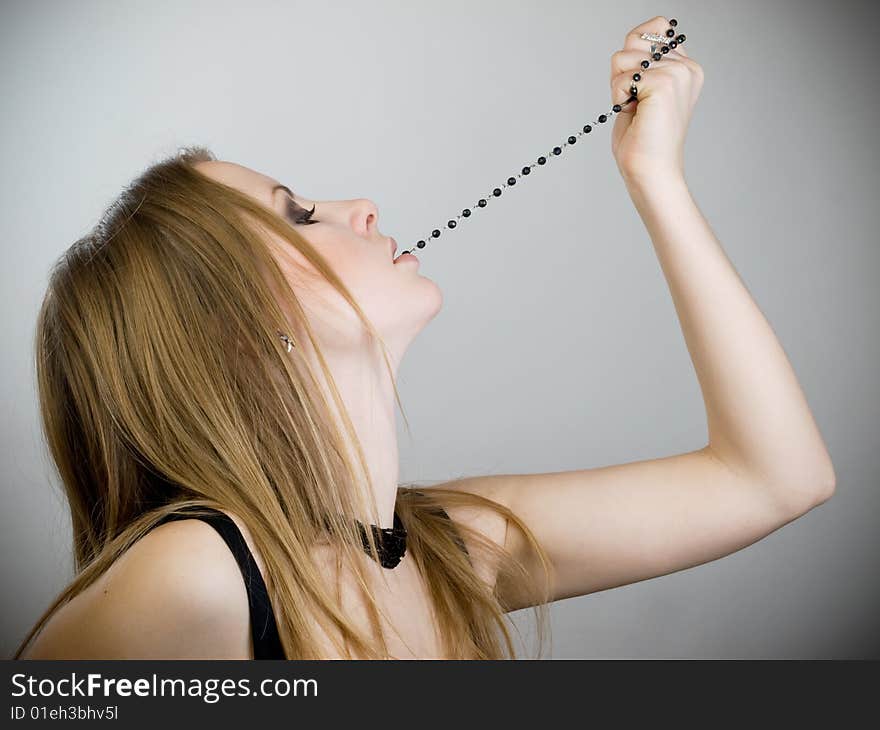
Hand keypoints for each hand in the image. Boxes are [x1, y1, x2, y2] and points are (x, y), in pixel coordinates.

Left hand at [608, 16, 703, 182]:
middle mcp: (687, 67)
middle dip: (622, 74)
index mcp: (686, 67)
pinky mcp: (664, 82)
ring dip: (619, 88)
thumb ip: (640, 60)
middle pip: (633, 41)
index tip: (638, 86)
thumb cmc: (643, 139)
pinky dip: (619, 98)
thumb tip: (635, 36)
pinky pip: (622, 77)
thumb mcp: (640, 90)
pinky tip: (635, 114)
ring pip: (623, 58)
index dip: (633, 55)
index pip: (653, 29)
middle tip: (636, 104)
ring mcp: (678, 73)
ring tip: (637, 111)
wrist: (650, 171)